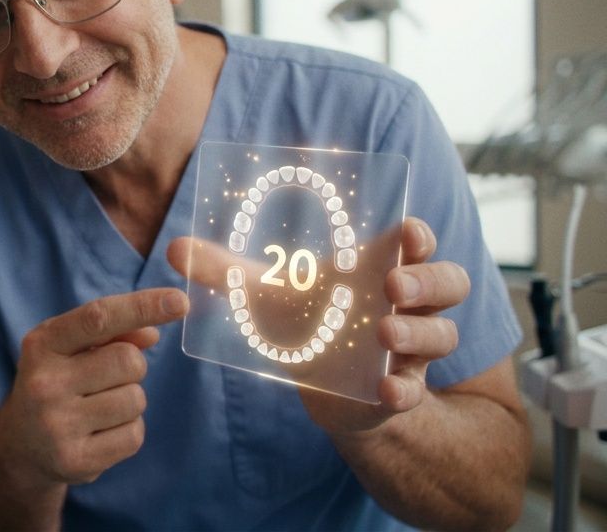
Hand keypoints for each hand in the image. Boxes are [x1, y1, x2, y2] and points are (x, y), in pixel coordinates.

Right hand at [0, 288, 187, 486]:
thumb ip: (111, 333)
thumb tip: (152, 334)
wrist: (20, 447)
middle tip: (108, 377)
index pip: (98, 318)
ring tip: (100, 406)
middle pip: (129, 361)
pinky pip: (134, 435)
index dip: (142, 306)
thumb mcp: (69, 348)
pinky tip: (102, 430)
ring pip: (136, 399)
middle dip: (132, 366)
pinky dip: (128, 430)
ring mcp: (58, 425)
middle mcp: (45, 383)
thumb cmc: (54, 383)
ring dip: (130, 400)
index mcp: (42, 345)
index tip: (179, 301)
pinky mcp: (77, 460)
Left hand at [166, 218, 467, 433]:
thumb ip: (226, 272)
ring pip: (443, 335)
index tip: (407, 232)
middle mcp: (408, 305)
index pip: (418, 243)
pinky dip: (406, 389)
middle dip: (427, 280)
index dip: (420, 236)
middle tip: (394, 283)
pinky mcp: (401, 390)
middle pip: (449, 282)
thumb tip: (174, 248)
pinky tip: (387, 390)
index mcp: (381, 268)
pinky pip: (418, 391)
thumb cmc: (307, 323)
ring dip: (418, 331)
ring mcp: (411, 349)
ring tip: (384, 331)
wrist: (325, 390)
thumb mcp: (268, 295)